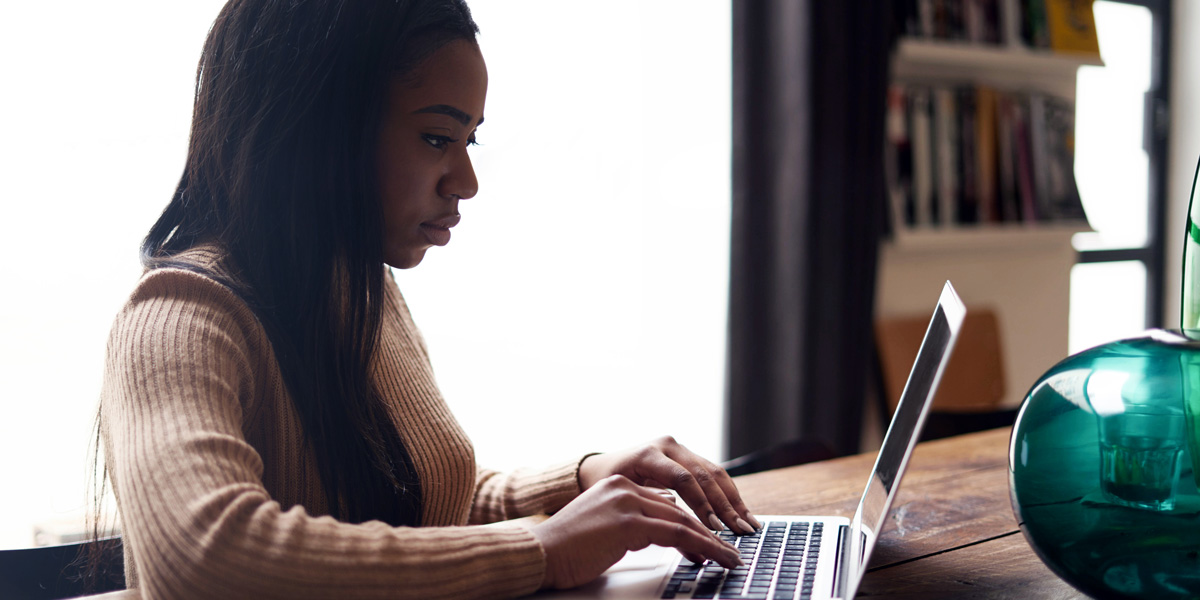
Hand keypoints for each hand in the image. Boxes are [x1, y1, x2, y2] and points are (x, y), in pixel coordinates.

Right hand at [530, 475, 742, 589]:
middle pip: (679, 508)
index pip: (666, 502)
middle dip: (708, 531)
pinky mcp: (628, 521)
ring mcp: (627, 501)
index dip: (692, 523)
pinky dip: (702, 546)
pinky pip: (676, 533)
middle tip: (728, 551)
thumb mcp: (606, 530)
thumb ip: (634, 524)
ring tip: (729, 558)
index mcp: (619, 484)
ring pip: (682, 519)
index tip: (711, 541)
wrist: (540, 554)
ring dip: (712, 541)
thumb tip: (666, 534)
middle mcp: (625, 486)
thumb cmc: (568, 550)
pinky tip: (714, 557)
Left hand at [578, 436, 761, 534]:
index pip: (682, 478)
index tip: (715, 527)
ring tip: (749, 524)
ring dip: (734, 500)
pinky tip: (741, 512)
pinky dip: (729, 494)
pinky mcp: (687, 455)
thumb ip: (655, 512)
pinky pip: (713, 473)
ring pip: (714, 472)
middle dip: (725, 506)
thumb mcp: (626, 498)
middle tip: (740, 529)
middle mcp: (667, 446)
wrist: (600, 468)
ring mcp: (679, 448)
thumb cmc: (607, 487)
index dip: (702, 504)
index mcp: (648, 454)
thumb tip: (686, 538)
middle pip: (704, 475)